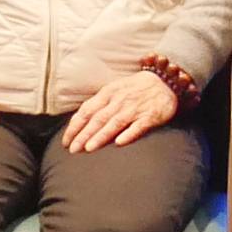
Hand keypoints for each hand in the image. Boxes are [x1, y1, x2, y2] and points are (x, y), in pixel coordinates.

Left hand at [62, 69, 181, 153]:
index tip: (66, 141)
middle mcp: (119, 100)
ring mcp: (135, 108)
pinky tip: (120, 143)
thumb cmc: (135, 88)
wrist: (165, 81)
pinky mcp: (150, 116)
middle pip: (98, 119)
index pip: (87, 111)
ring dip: (101, 135)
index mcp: (108, 93)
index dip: (75, 126)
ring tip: (89, 148)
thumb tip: (79, 121)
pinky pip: (138, 126)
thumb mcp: (114, 90)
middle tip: (73, 149)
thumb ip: (99, 104)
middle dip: (83, 135)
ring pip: (115, 123)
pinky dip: (129, 134)